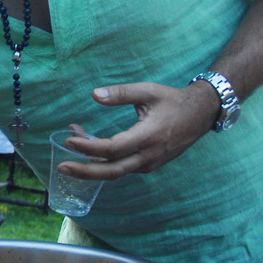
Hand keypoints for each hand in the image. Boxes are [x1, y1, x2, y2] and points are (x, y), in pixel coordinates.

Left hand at [59, 81, 219, 180]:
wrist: (201, 114)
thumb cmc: (173, 101)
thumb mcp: (148, 91)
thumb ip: (121, 93)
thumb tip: (95, 95)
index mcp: (148, 137)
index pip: (112, 149)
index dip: (89, 147)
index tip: (69, 139)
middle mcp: (149, 156)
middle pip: (112, 171)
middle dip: (85, 172)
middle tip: (60, 167)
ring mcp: (150, 163)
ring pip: (116, 171)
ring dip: (92, 164)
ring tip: (70, 146)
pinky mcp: (149, 164)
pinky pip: (123, 167)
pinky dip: (104, 160)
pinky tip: (89, 144)